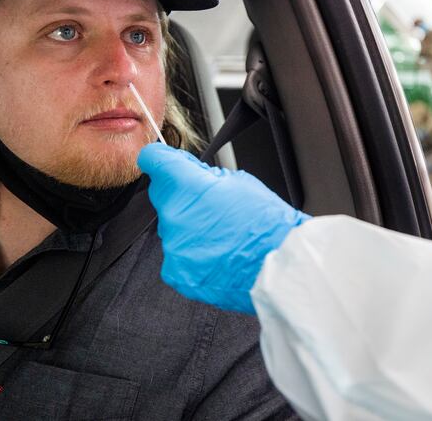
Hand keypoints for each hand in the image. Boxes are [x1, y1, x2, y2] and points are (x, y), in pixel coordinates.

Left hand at [137, 143, 310, 313]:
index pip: (153, 160)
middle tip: (211, 206)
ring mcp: (173, 246)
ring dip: (188, 227)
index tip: (164, 163)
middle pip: (163, 195)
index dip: (160, 160)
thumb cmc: (266, 224)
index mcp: (187, 186)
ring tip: (220, 235)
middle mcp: (174, 215)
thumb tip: (188, 171)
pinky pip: (176, 255)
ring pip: (171, 227)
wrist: (278, 267)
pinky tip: (215, 254)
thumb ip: (204, 175)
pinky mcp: (176, 271)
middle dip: (182, 196)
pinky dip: (191, 254)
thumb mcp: (239, 181)